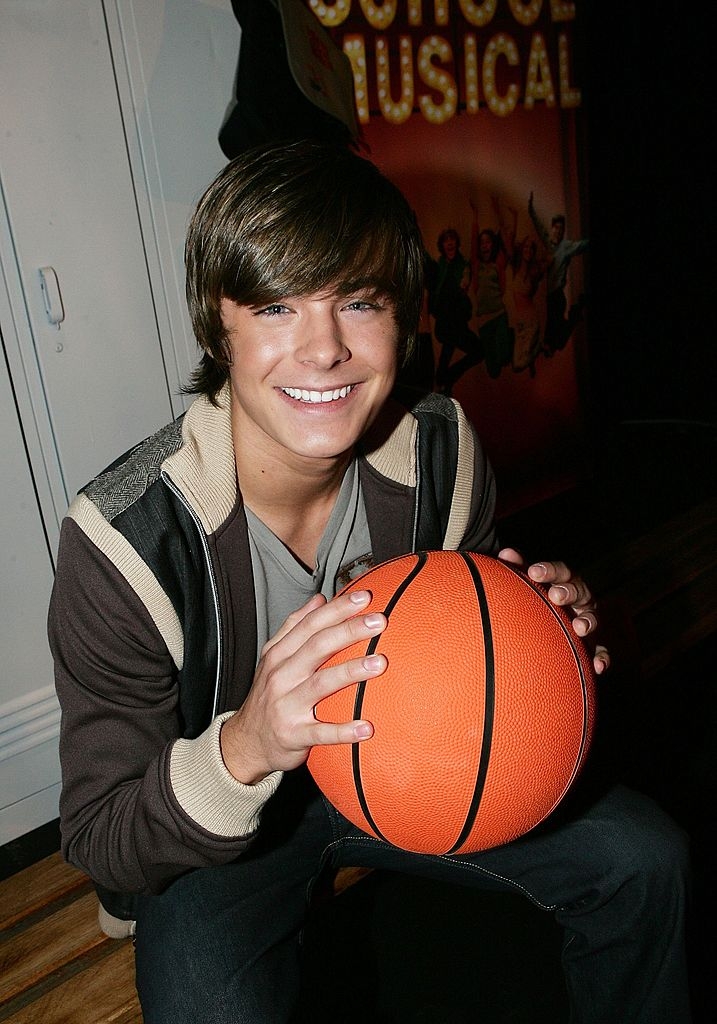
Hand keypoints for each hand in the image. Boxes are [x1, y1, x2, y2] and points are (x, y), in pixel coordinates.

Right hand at [220, 590, 386, 784]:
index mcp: (279, 655)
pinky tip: (367, 727)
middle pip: (318, 647)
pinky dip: (343, 731)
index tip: (364, 598)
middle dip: (349, 631)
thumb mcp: (273, 658)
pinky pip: (321, 733)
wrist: (246, 742)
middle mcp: (281, 676)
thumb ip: (295, 627)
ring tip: (380, 663)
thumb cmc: (268, 696)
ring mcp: (287, 706)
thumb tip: (319, 600)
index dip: (337, 609)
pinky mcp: (294, 735)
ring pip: (321, 684)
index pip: (310, 625)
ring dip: (351, 672)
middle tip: (379, 621)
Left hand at [498, 547, 609, 675]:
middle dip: (568, 592)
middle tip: (555, 595)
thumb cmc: (544, 596)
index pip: (560, 571)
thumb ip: (520, 567)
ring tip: (580, 628)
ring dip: (588, 622)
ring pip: (592, 618)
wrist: (562, 617)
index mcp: (566, 580)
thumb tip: (505, 552)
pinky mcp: (595, 643)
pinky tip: (598, 667)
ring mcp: (589, 619)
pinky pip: (602, 650)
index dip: (549, 570)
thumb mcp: (535, 581)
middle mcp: (581, 598)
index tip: (534, 572)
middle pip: (578, 591)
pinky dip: (602, 658)